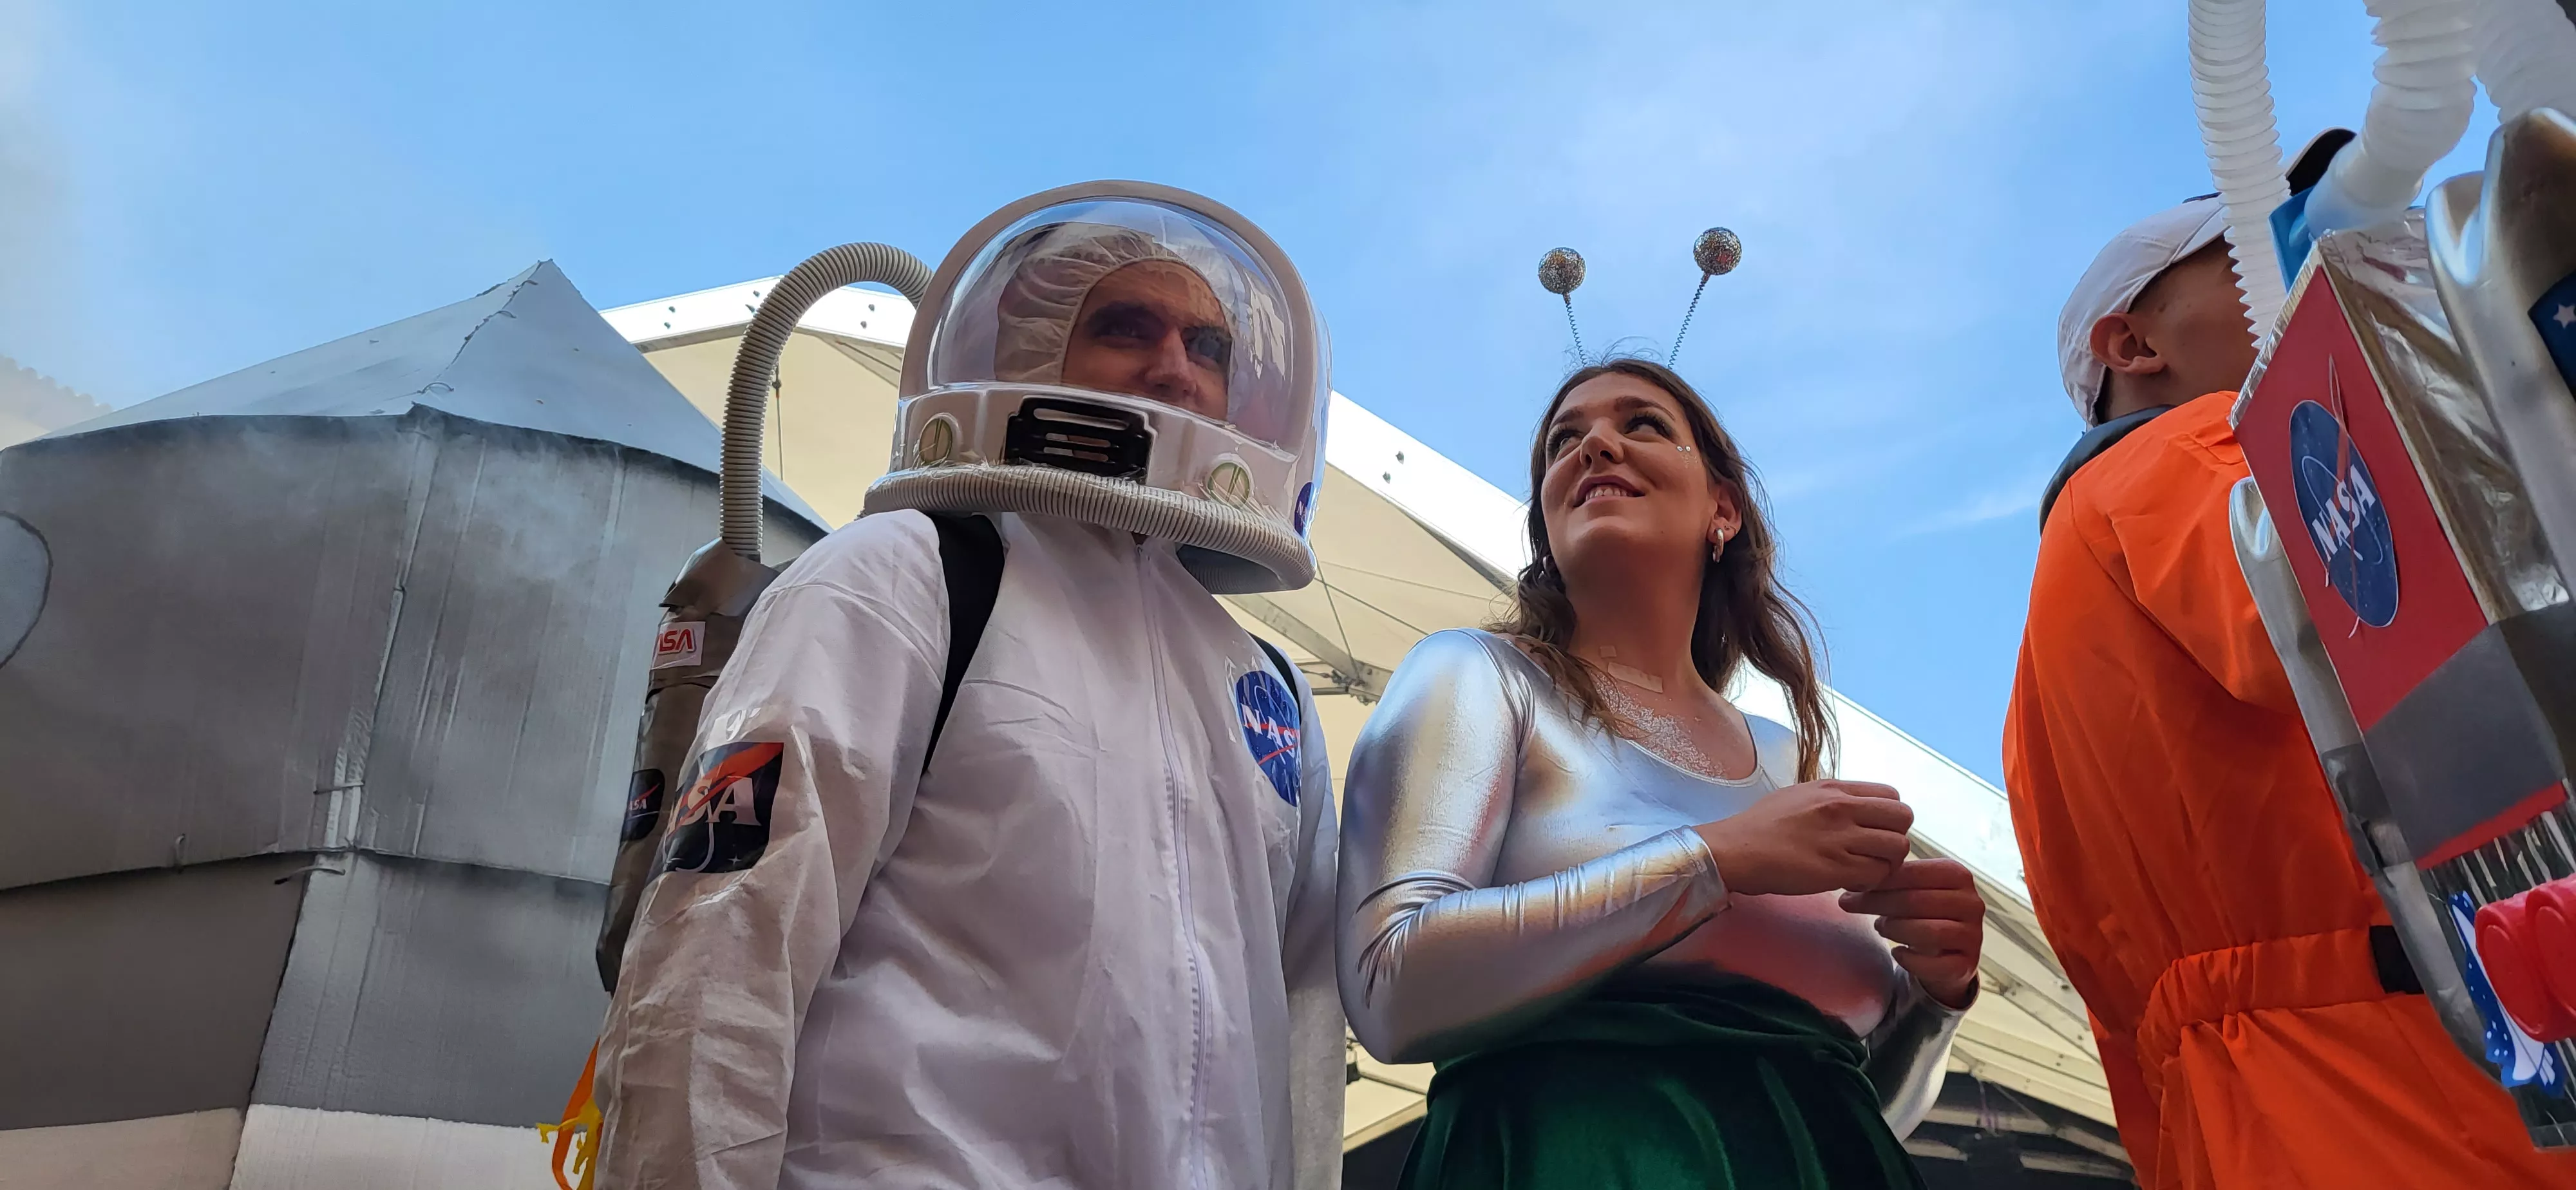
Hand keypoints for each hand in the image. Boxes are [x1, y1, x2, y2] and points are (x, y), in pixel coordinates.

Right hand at [1694, 780, 1913, 898]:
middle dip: (1896, 838)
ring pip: (1897, 848)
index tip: (1874, 831)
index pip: (1892, 795)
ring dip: (1886, 865)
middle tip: (1876, 854)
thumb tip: (1858, 807)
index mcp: (1834, 788)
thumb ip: (1834, 798)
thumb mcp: (1800, 795)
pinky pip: (1876, 875)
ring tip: (1863, 870)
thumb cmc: (1762, 825)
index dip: (1890, 817)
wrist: (1736, 850)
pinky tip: (1849, 884)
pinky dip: (1870, 883)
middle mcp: (1842, 808)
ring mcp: (1840, 837)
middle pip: (1903, 818)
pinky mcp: (1835, 869)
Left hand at [1840, 858, 1984, 1008]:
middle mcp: (1971, 903)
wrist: (1947, 953)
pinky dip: (1910, 960)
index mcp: (1958, 876)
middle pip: (1918, 901)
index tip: (1850, 888)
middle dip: (1878, 903)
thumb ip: (1889, 881)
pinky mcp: (1967, 964)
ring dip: (1895, 930)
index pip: (1915, 874)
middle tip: (1849, 905)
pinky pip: (1935, 964)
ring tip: (1879, 927)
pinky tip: (1897, 953)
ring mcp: (1973, 935)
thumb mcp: (1911, 890)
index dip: (1880, 881)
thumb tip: (1850, 883)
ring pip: (1928, 932)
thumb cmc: (1922, 913)